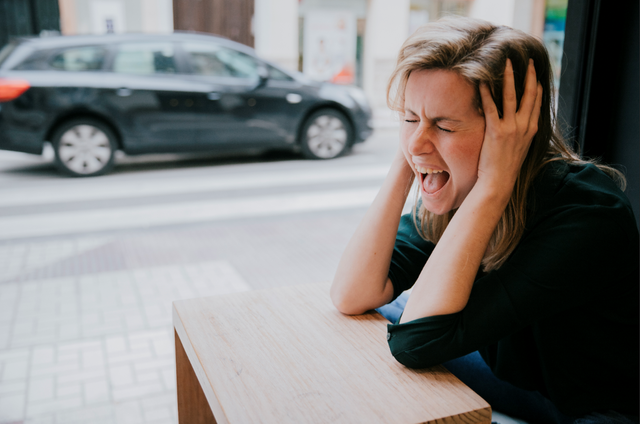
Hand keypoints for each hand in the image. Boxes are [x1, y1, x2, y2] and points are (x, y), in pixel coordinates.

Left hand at [477, 59, 542, 191]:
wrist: (499, 182)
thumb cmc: (506, 167)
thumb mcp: (520, 148)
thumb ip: (522, 133)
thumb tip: (519, 125)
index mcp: (532, 129)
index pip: (537, 102)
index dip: (537, 86)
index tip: (536, 73)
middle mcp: (525, 126)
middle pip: (529, 94)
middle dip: (529, 75)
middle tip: (527, 60)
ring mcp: (511, 128)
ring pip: (511, 96)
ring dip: (508, 77)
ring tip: (506, 63)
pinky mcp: (496, 132)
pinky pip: (490, 107)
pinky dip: (486, 93)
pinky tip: (482, 82)